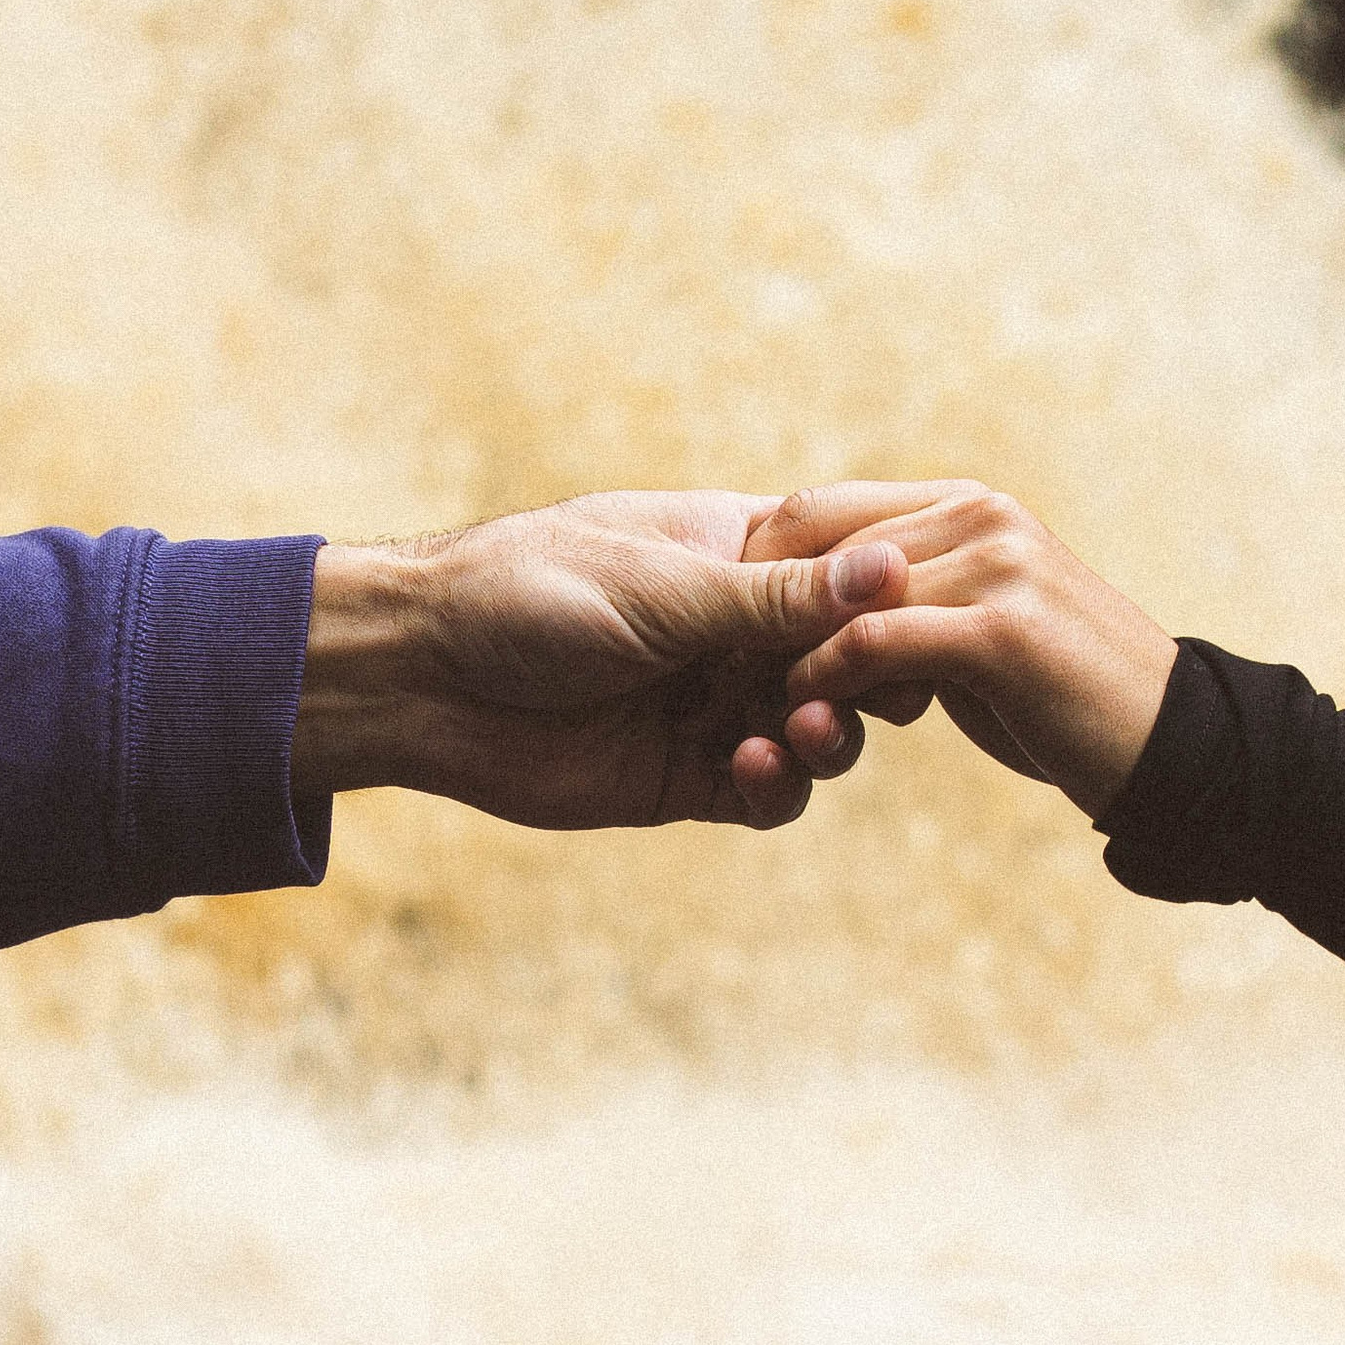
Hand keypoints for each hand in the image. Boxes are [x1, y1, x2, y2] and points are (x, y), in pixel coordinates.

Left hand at [292, 491, 910, 831]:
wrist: (425, 677)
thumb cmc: (531, 594)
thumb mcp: (666, 587)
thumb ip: (778, 596)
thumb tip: (895, 565)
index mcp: (737, 552)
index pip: (846, 569)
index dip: (891, 596)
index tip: (919, 615)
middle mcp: (735, 629)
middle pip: (847, 658)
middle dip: (869, 677)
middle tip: (874, 691)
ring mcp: (715, 704)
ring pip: (818, 730)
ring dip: (828, 735)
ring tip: (803, 729)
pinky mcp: (687, 776)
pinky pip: (766, 792)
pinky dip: (777, 785)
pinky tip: (750, 765)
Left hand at [748, 482, 1178, 820]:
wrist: (1173, 750)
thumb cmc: (1067, 704)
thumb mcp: (976, 641)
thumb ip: (906, 609)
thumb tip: (813, 610)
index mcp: (964, 506)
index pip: (818, 509)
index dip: (757, 571)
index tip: (723, 642)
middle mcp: (978, 515)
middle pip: (812, 538)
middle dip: (752, 609)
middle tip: (716, 674)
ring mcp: (993, 565)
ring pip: (836, 595)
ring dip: (781, 656)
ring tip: (756, 708)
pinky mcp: (1000, 632)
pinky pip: (872, 644)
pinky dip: (824, 684)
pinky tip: (805, 724)